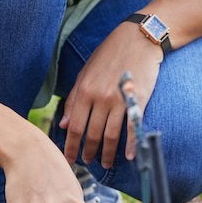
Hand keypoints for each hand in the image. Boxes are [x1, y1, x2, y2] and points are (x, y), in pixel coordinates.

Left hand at [61, 23, 160, 168]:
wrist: (138, 39)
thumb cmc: (109, 54)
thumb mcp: (85, 73)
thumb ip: (74, 99)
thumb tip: (63, 124)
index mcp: (85, 91)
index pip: (74, 127)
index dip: (71, 146)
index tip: (69, 159)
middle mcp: (100, 98)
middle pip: (92, 134)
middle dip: (88, 152)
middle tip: (87, 163)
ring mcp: (119, 100)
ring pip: (110, 135)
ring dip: (107, 153)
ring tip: (104, 163)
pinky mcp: (138, 100)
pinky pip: (132, 128)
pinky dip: (131, 145)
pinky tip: (129, 156)